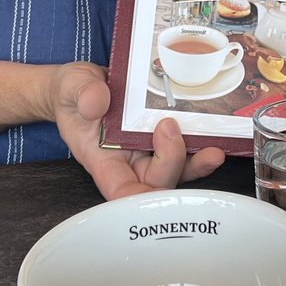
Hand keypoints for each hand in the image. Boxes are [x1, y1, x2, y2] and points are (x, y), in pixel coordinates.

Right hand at [52, 62, 224, 199]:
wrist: (83, 84)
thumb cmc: (73, 94)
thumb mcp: (71, 86)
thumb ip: (81, 94)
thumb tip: (96, 103)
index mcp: (104, 161)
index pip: (124, 194)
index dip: (143, 201)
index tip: (157, 191)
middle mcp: (130, 161)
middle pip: (158, 181)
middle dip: (172, 162)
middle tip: (169, 126)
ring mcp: (149, 148)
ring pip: (178, 167)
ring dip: (197, 162)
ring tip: (213, 150)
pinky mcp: (164, 133)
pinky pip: (186, 145)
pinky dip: (200, 142)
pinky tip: (214, 134)